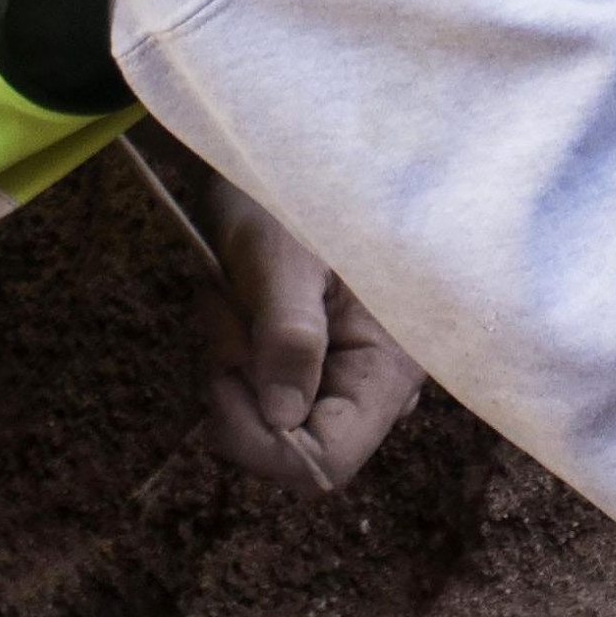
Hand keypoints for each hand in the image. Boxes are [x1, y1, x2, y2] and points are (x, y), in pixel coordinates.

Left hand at [197, 173, 427, 495]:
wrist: (284, 151)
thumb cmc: (291, 191)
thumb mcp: (283, 256)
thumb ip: (288, 335)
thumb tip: (282, 420)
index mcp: (390, 365)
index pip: (326, 465)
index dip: (261, 443)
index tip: (225, 373)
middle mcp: (376, 384)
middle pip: (290, 446)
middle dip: (240, 389)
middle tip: (230, 308)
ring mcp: (347, 374)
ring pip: (267, 418)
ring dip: (233, 363)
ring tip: (234, 292)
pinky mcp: (319, 361)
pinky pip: (262, 391)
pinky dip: (236, 355)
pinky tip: (240, 301)